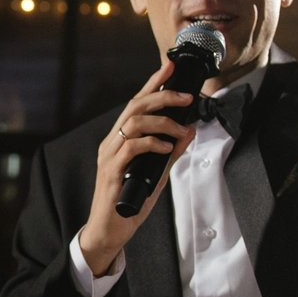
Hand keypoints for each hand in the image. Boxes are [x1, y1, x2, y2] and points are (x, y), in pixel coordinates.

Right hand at [78, 62, 194, 276]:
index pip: (137, 103)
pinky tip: (166, 148)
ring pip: (133, 123)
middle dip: (163, 96)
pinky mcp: (110, 172)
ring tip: (180, 128)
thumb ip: (171, 153)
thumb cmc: (129, 202)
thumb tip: (189, 132)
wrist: (109, 230)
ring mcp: (109, 155)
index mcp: (121, 138)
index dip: (153, 82)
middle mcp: (112, 142)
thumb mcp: (157, 174)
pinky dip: (152, 144)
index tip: (170, 66)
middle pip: (135, 106)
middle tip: (187, 97)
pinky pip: (131, 148)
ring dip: (162, 122)